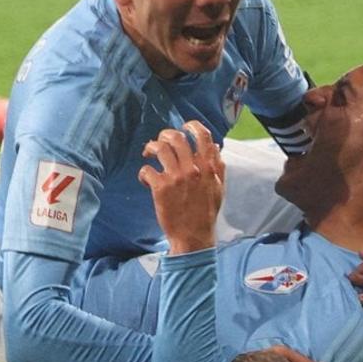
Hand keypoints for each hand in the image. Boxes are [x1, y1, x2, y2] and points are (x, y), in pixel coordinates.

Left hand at [137, 120, 223, 253]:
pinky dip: (143, 173)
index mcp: (209, 167)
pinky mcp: (160, 188)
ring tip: (148, 154)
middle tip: (161, 141)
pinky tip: (146, 180)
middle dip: (165, 134)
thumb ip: (218, 166)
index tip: (185, 126)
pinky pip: (146, 170)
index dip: (192, 126)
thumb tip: (215, 146)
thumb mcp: (219, 188)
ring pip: (159, 148)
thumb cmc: (206, 213)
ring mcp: (176, 177)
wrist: (193, 236)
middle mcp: (193, 168)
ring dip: (151, 147)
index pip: (203, 136)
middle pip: (176, 137)